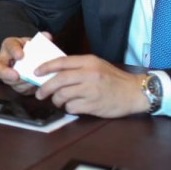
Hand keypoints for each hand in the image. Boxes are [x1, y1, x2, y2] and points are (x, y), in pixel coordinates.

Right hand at [0, 36, 36, 94]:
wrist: (28, 59)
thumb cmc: (29, 49)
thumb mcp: (32, 41)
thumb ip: (41, 39)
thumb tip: (47, 36)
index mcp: (9, 46)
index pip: (8, 46)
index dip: (13, 51)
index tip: (21, 55)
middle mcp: (4, 61)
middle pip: (0, 69)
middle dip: (8, 74)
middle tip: (17, 76)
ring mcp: (7, 74)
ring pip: (9, 81)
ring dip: (20, 82)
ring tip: (31, 81)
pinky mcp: (15, 85)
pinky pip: (19, 89)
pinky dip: (27, 88)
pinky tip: (35, 86)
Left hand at [33, 54, 148, 117]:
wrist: (134, 92)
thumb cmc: (114, 78)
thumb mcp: (97, 65)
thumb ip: (78, 66)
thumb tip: (55, 71)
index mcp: (88, 61)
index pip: (61, 62)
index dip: (45, 67)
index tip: (36, 72)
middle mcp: (89, 74)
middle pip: (59, 80)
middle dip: (45, 88)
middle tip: (39, 93)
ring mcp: (91, 90)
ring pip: (63, 95)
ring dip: (57, 100)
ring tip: (58, 101)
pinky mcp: (93, 105)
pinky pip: (72, 107)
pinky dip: (69, 108)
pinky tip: (72, 106)